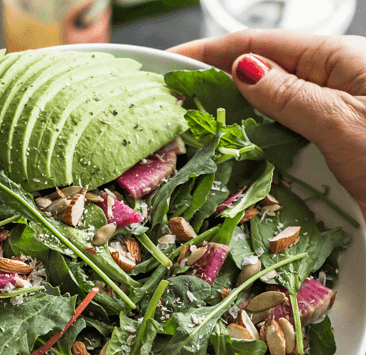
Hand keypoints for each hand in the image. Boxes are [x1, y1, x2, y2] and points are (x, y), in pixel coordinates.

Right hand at [169, 30, 365, 213]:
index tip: (167, 61)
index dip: (207, 52)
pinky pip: (284, 140)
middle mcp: (332, 84)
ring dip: (232, 121)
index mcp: (335, 60)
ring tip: (191, 131)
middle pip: (259, 77)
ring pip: (269, 112)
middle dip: (214, 86)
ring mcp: (332, 117)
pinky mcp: (334, 148)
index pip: (258, 45)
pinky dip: (256, 146)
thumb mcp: (341, 120)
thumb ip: (290, 95)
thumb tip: (241, 67)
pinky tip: (233, 155)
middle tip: (171, 104)